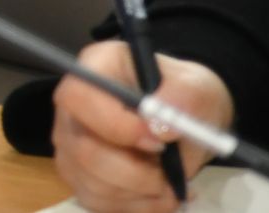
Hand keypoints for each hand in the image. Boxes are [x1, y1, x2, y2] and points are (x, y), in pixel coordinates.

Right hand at [51, 41, 235, 211]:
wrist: (186, 120)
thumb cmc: (185, 96)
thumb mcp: (197, 87)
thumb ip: (183, 98)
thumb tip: (161, 127)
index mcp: (94, 70)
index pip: (77, 97)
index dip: (113, 124)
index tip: (158, 141)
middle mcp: (71, 108)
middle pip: (82, 149)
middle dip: (133, 173)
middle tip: (169, 174)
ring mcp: (71, 144)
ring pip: (92, 183)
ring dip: (140, 193)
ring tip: (171, 184)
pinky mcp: (79, 175)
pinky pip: (99, 202)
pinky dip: (137, 206)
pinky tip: (159, 194)